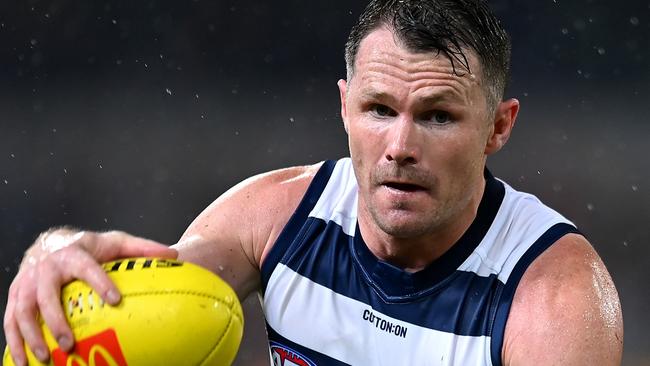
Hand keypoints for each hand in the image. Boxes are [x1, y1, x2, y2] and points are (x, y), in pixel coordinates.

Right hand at [3, 228, 177, 365]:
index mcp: (73, 253)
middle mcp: (46, 267)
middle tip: (69, 343)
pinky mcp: (15, 296)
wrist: (49, 243)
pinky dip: (15, 341)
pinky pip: (10, 320)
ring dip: (31, 335)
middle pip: (46, 294)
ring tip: (45, 357)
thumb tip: (172, 255)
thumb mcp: (115, 242)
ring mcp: (26, 282)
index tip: (115, 300)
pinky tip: (24, 361)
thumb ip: (142, 248)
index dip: (100, 283)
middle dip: (56, 320)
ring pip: (23, 310)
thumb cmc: (88, 247)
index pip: (87, 268)